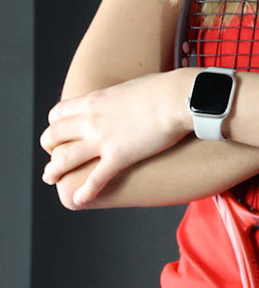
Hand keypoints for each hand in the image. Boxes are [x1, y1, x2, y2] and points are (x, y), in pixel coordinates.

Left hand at [41, 66, 196, 205]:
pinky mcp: (120, 156)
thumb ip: (120, 98)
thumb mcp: (131, 87)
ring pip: (65, 159)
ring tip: (51, 179)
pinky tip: (79, 199)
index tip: (60, 133)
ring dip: (53, 171)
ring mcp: (103, 139)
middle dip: (49, 148)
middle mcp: (91, 120)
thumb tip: (127, 102)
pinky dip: (85, 191)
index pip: (58, 114)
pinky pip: (96, 178)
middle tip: (53, 156)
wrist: (180, 97)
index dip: (54, 125)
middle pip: (53, 135)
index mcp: (94, 101)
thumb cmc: (165, 89)